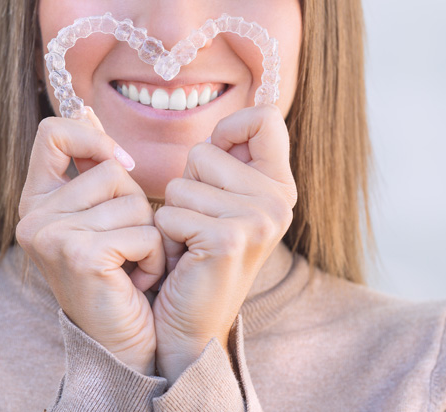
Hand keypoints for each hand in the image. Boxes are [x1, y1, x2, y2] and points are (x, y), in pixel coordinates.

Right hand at [15, 108, 164, 374]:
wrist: (126, 343)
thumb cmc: (122, 275)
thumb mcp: (105, 213)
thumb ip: (93, 166)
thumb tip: (87, 111)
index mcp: (36, 200)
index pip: (52, 132)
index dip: (93, 139)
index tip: (120, 167)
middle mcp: (32, 217)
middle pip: (108, 169)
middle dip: (135, 206)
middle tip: (124, 247)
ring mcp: (50, 236)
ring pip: (131, 200)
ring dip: (149, 235)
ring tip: (131, 266)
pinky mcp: (78, 255)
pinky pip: (143, 231)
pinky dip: (153, 257)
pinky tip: (135, 281)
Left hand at [152, 104, 296, 382]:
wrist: (193, 329)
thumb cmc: (197, 256)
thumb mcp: (223, 200)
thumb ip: (229, 161)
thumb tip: (223, 123)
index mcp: (280, 186)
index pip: (265, 117)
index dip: (229, 128)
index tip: (217, 158)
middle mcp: (278, 201)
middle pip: (205, 150)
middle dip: (187, 184)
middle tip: (199, 225)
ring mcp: (257, 221)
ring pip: (180, 183)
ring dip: (173, 214)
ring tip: (189, 245)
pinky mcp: (228, 240)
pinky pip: (170, 212)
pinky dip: (165, 236)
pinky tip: (183, 261)